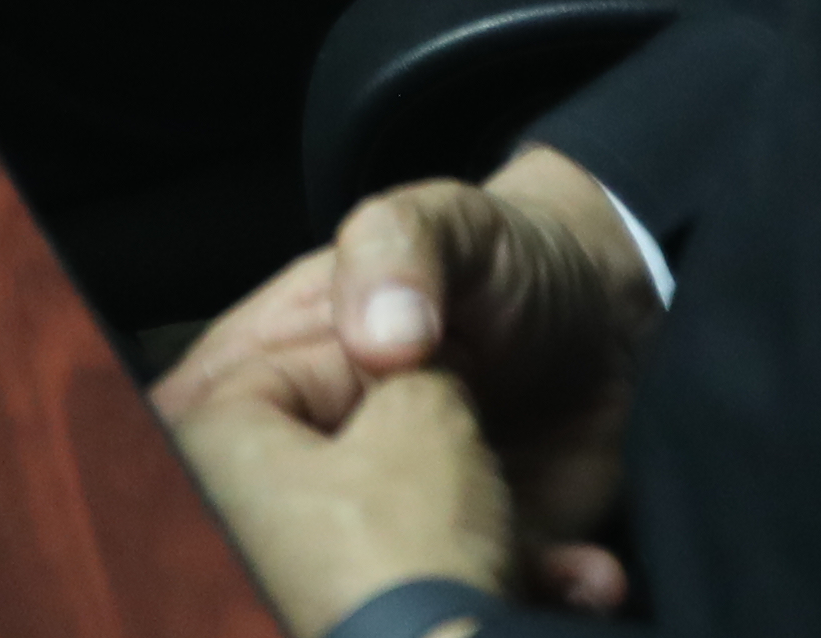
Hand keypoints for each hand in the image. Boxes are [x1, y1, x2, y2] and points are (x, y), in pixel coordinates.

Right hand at [157, 148, 656, 615]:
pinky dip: (528, 596)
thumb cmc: (508, 258)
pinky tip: (579, 574)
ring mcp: (397, 509)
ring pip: (375, 580)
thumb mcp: (451, 223)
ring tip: (507, 562)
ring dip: (445, 585)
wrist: (618, 315)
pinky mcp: (476, 554)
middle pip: (272, 523)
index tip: (251, 505)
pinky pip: (481, 596)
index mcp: (280, 360)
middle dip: (325, 559)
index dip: (206, 466)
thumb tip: (377, 338)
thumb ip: (401, 251)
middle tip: (407, 554)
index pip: (201, 421)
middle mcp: (325, 448)